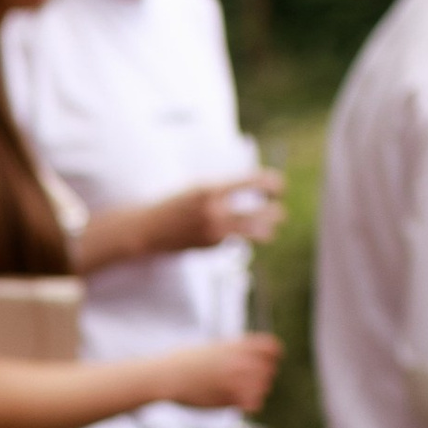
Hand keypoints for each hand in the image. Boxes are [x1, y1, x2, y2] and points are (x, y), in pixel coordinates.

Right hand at [165, 332, 281, 414]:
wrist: (166, 376)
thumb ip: (234, 352)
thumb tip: (249, 356)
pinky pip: (254, 403)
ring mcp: (235, 379)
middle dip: (263, 377)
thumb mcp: (213, 348)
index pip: (272, 348)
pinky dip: (251, 405)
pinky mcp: (229, 397)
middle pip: (270, 370)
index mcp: (236, 346)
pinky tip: (240, 406)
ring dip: (257, 392)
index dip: (271, 357)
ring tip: (242, 395)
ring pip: (264, 387)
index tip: (264, 364)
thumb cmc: (184, 362)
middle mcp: (239, 361)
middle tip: (250, 383)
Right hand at [172, 167, 286, 249]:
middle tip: (279, 210)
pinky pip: (235, 239)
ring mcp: (214, 230)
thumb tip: (255, 187)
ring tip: (271, 227)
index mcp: (212, 189)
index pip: (254, 182)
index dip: (272, 184)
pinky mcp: (212, 245)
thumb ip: (224, 187)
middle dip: (275, 211)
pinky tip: (232, 234)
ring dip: (267, 229)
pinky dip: (239, 236)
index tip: (278, 187)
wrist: (148, 229)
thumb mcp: (198, 187)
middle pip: (262, 212)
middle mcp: (215, 210)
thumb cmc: (174, 204)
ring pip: (255, 232)